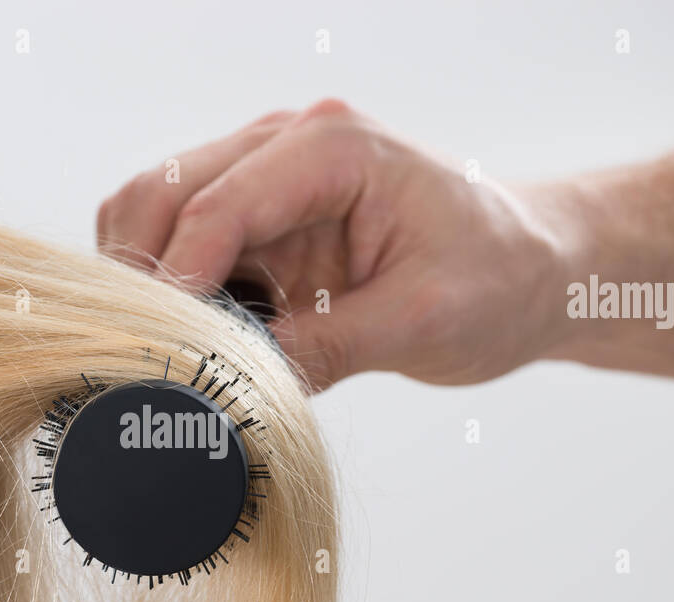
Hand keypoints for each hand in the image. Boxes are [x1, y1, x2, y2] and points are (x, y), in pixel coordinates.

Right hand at [97, 100, 576, 389]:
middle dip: (143, 278)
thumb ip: (326, 348)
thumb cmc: (498, 279)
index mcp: (332, 147)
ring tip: (175, 353)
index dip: (177, 284)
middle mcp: (286, 146)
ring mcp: (265, 179)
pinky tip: (201, 338)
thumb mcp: (422, 322)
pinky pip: (179, 246)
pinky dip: (169, 292)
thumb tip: (232, 384)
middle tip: (154, 360)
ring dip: (148, 284)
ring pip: (152, 216)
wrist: (531, 271)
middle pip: (158, 195)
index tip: (165, 355)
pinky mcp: (259, 221)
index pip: (216, 206)